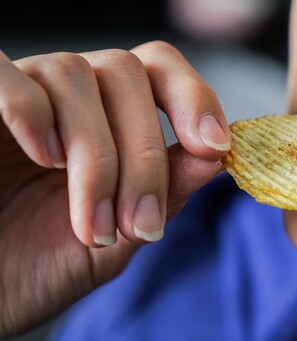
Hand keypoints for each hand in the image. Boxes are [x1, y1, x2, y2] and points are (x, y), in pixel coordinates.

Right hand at [0, 41, 230, 335]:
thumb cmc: (47, 261)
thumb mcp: (122, 233)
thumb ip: (167, 193)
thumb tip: (218, 158)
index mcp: (113, 115)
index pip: (162, 72)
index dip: (195, 99)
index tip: (215, 147)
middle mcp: (74, 93)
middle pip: (127, 72)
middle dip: (144, 153)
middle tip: (139, 222)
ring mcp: (27, 90)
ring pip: (76, 76)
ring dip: (96, 157)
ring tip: (92, 224)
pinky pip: (7, 77)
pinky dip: (32, 112)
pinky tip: (43, 157)